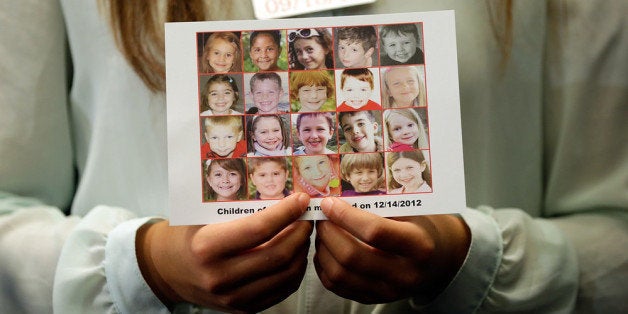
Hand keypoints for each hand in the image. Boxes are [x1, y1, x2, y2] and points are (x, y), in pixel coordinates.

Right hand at [136, 192, 312, 312]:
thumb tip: (282, 193)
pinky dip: (295, 271)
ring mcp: (232, 298)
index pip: (259, 229)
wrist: (168, 270)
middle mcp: (220, 277)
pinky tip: (296, 254)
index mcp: (207, 247)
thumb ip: (237, 207)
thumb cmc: (189, 234)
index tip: (301, 200)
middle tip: (307, 216)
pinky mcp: (243, 310)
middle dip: (300, 232)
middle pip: (278, 254)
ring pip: (286, 275)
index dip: (286, 213)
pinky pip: (282, 291)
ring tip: (303, 233)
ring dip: (302, 251)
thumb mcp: (203, 215)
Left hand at [314, 197, 469, 303]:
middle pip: (352, 256)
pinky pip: (337, 286)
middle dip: (328, 232)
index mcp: (419, 246)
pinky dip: (324, 266)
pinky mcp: (373, 299)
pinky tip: (326, 248)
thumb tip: (337, 197)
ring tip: (323, 230)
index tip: (330, 203)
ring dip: (323, 248)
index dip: (345, 216)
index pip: (374, 232)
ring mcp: (388, 291)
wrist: (438, 260)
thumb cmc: (422, 227)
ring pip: (340, 274)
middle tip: (322, 216)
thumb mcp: (412, 212)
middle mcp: (405, 274)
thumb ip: (379, 206)